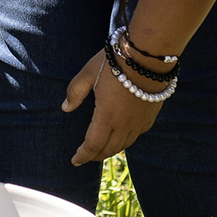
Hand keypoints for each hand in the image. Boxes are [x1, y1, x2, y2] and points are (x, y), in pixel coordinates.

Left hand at [63, 49, 164, 166]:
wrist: (149, 55)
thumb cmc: (116, 61)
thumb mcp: (88, 73)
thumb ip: (75, 92)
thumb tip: (66, 108)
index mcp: (107, 116)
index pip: (92, 145)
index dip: (83, 155)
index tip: (75, 161)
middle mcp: (124, 124)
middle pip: (109, 149)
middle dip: (96, 156)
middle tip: (86, 156)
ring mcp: (140, 121)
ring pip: (125, 144)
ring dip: (111, 149)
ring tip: (102, 149)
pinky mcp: (151, 115)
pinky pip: (137, 135)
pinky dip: (126, 140)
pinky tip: (123, 136)